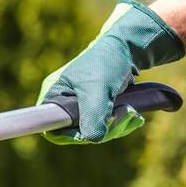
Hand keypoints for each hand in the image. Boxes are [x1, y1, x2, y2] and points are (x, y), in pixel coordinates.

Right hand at [39, 0, 184, 143]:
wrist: (130, 48)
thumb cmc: (107, 63)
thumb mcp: (97, 90)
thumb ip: (92, 116)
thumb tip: (93, 139)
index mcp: (55, 94)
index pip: (51, 128)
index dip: (70, 136)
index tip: (90, 133)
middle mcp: (64, 102)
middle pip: (77, 132)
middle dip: (104, 129)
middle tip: (125, 116)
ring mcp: (81, 105)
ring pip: (95, 130)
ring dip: (117, 126)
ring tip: (133, 113)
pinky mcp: (97, 106)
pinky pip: (105, 125)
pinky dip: (120, 123)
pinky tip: (134, 115)